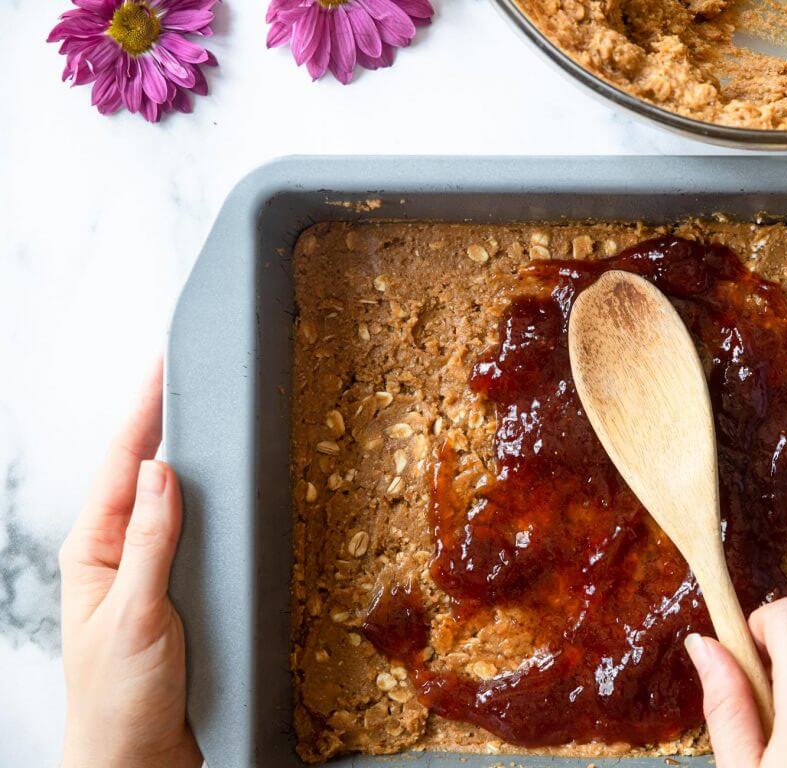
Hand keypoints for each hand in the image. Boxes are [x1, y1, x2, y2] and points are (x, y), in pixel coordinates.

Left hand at [59, 361, 201, 767]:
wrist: (138, 760)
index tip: (164, 366)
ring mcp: (147, 570)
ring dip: (189, 458)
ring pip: (170, 499)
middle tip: (192, 374)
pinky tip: (225, 489)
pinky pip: (193, 532)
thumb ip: (151, 543)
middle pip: (143, 471)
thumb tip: (160, 471)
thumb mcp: (135, 616)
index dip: (144, 412)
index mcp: (94, 551)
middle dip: (164, 420)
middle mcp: (118, 553)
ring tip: (211, 416)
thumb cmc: (119, 701)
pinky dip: (209, 502)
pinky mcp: (176, 590)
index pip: (120, 465)